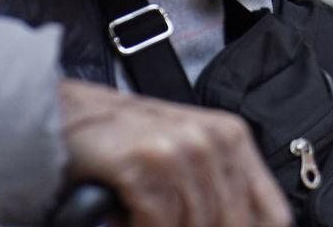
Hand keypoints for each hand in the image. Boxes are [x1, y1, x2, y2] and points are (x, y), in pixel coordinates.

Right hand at [58, 80, 289, 226]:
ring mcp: (182, 150)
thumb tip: (237, 226)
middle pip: (231, 225)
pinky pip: (158, 224)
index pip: (271, 215)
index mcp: (232, 138)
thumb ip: (215, 192)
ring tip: (140, 214)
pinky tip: (121, 215)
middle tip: (162, 222)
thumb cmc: (122, 142)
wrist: (62, 117)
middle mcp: (214, 140)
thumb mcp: (183, 157)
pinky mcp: (147, 164)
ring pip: (194, 226)